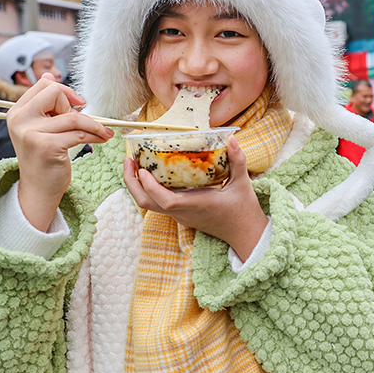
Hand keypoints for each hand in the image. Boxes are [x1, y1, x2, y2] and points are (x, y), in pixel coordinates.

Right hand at [9, 73, 113, 230]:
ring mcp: (31, 133)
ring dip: (94, 125)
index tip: (77, 104)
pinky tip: (103, 139)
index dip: (64, 91)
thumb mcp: (41, 127)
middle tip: (81, 123)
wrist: (39, 189)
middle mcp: (19, 120)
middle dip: (74, 105)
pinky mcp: (46, 146)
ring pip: (73, 116)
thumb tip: (49, 74)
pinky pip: (79, 133)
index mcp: (17, 112)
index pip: (44, 85)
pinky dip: (96, 135)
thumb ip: (46, 105)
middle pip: (55, 92)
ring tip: (103, 132)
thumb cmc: (45, 157)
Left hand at [124, 136, 268, 259]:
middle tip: (129, 160)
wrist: (244, 233)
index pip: (166, 201)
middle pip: (146, 203)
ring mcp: (180, 215)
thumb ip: (238, 160)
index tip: (143, 169)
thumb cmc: (243, 209)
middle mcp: (183, 212)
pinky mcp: (181, 215)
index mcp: (196, 204)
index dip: (150, 187)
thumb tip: (232, 139)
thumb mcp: (242, 183)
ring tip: (135, 165)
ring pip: (148, 204)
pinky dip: (148, 189)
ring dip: (137, 186)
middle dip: (132, 182)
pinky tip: (152, 173)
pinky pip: (157, 203)